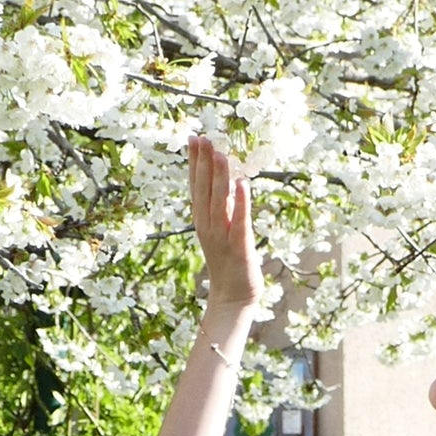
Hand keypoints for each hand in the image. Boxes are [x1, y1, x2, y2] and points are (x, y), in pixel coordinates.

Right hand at [187, 131, 262, 316]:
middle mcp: (208, 226)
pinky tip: (242, 184)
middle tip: (202, 137)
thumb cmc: (230, 262)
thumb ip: (222, 207)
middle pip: (203, 190)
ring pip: (218, 202)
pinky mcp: (239, 247)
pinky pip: (239, 222)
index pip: (196, 186)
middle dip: (203, 163)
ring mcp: (222, 237)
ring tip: (220, 153)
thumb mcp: (221, 230)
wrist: (233, 297)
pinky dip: (240, 203)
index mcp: (203, 221)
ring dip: (218, 178)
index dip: (194, 162)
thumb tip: (226, 181)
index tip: (194, 138)